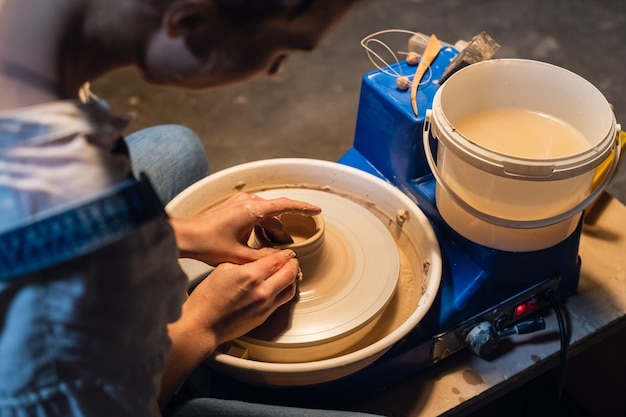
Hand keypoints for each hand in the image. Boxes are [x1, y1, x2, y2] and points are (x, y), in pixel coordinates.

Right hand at [160, 249, 298, 405]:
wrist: (202, 325)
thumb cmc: (206, 299)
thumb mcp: (223, 268)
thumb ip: (245, 262)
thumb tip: (258, 260)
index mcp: (250, 275)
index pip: (278, 260)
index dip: (285, 254)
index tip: (286, 252)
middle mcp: (262, 291)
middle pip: (290, 273)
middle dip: (292, 264)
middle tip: (290, 260)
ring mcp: (265, 306)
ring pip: (290, 289)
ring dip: (291, 278)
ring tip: (287, 273)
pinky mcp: (264, 317)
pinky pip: (281, 301)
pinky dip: (283, 291)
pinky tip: (277, 286)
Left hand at [170, 192, 320, 265]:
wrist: (186, 236)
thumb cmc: (208, 244)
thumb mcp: (240, 256)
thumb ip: (264, 257)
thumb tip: (283, 258)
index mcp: (252, 210)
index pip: (285, 206)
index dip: (304, 208)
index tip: (317, 210)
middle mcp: (248, 201)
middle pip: (276, 214)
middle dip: (284, 230)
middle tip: (289, 246)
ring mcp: (240, 202)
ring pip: (266, 215)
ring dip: (272, 229)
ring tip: (274, 247)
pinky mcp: (234, 206)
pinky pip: (256, 213)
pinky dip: (262, 225)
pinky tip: (259, 240)